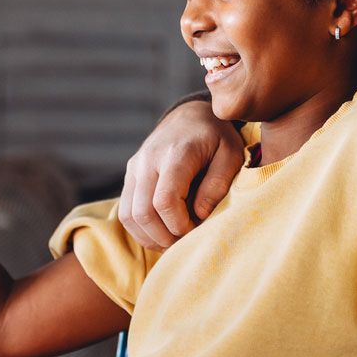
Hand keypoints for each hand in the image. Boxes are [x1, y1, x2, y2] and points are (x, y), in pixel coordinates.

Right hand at [119, 99, 244, 248]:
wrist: (190, 115)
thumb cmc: (216, 137)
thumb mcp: (231, 154)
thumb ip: (217, 184)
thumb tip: (198, 215)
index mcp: (176, 153)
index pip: (165, 200)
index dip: (179, 225)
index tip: (195, 230)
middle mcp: (148, 160)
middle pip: (143, 213)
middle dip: (164, 236)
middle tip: (185, 241)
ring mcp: (135, 167)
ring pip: (129, 216)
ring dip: (150, 237)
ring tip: (173, 240)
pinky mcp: (130, 175)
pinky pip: (125, 211)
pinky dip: (141, 230)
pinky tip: (161, 232)